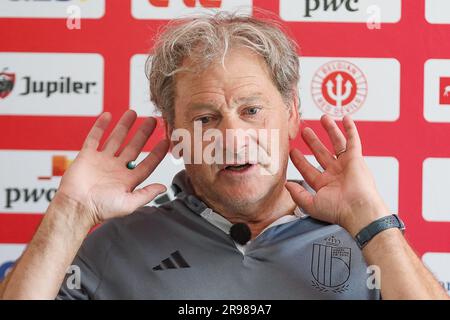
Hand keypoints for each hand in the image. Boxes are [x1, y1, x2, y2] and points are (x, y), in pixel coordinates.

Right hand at [57, 110, 168, 225]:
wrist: (76, 207)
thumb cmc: (101, 209)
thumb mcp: (129, 204)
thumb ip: (147, 194)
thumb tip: (163, 187)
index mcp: (128, 179)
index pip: (147, 163)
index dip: (157, 152)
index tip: (166, 140)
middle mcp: (117, 168)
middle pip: (133, 147)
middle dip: (143, 134)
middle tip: (153, 121)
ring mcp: (102, 161)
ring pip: (116, 139)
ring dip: (125, 126)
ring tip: (133, 113)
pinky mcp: (87, 156)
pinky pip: (94, 137)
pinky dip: (101, 126)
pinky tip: (108, 115)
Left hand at [285, 115, 389, 236]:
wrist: (357, 209)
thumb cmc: (338, 211)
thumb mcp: (311, 205)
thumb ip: (297, 195)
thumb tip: (287, 185)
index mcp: (325, 185)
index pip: (308, 169)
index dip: (299, 160)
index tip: (292, 151)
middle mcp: (336, 174)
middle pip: (322, 153)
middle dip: (313, 142)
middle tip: (305, 131)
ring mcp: (346, 166)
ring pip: (337, 144)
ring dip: (330, 130)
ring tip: (323, 118)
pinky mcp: (356, 159)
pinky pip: (353, 141)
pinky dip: (350, 129)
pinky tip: (346, 119)